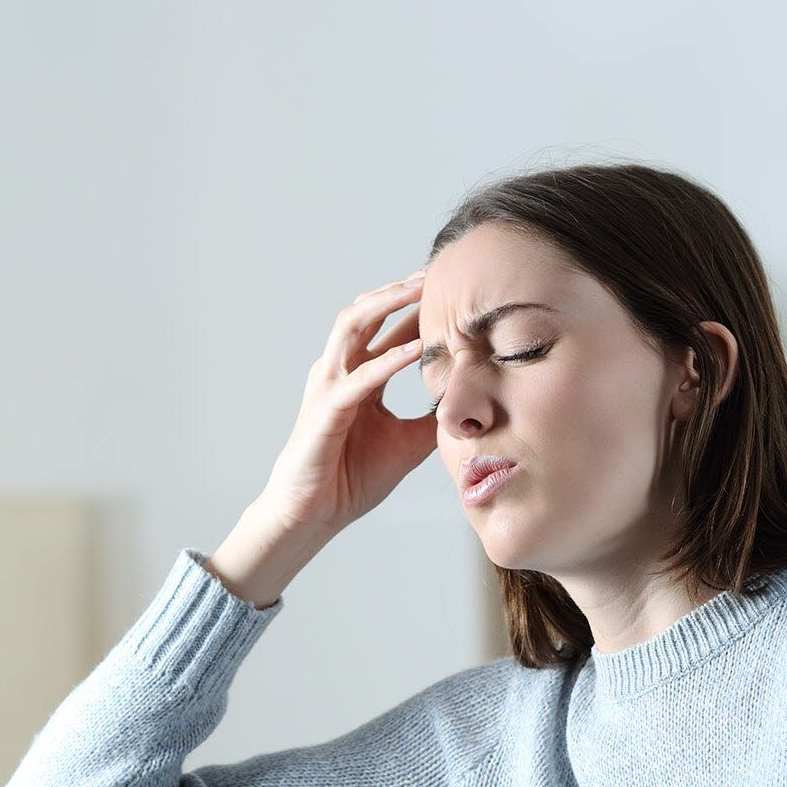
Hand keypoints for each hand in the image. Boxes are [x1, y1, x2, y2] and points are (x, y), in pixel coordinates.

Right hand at [253, 267, 437, 534]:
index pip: (387, 329)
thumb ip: (433, 418)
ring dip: (386, 305)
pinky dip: (387, 360)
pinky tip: (416, 349)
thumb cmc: (350, 478)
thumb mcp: (408, 443)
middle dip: (399, 289)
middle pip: (366, 312)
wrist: (313, 515)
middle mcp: (339, 372)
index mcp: (359, 377)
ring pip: (352, 327)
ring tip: (420, 289)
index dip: (417, 307)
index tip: (452, 288)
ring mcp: (328, 387)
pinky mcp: (325, 411)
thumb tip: (473, 406)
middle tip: (436, 271)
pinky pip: (358, 378)